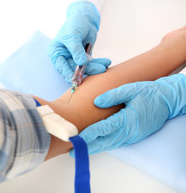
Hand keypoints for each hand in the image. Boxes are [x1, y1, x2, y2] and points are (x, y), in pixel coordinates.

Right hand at [48, 1, 110, 81]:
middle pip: (74, 69)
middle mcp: (63, 57)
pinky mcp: (83, 57)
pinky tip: (105, 62)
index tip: (77, 82)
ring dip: (95, 67)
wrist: (84, 17)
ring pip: (84, 67)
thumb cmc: (74, 23)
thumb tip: (81, 63)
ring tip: (105, 65)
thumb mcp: (73, 35)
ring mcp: (74, 58)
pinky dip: (98, 63)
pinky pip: (91, 64)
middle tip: (99, 70)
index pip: (61, 66)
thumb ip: (76, 49)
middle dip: (87, 70)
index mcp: (56, 52)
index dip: (69, 74)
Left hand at [70, 74, 185, 155]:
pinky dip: (103, 144)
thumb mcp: (131, 89)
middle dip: (87, 146)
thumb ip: (113, 95)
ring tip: (79, 149)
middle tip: (72, 150)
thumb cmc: (149, 93)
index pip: (103, 129)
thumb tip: (96, 101)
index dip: (88, 134)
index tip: (76, 138)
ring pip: (110, 144)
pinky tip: (94, 144)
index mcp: (127, 120)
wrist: (167, 101)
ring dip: (94, 147)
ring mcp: (132, 136)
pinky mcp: (133, 136)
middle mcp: (129, 131)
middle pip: (104, 142)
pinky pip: (115, 142)